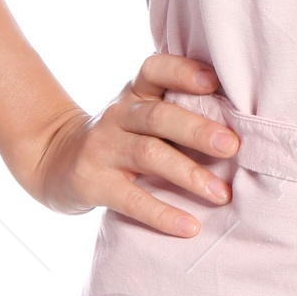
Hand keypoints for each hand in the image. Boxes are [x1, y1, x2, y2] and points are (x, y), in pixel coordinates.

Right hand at [27, 52, 239, 235]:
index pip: (155, 69)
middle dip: (198, 130)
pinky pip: (131, 199)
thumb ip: (175, 110)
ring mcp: (103, 147)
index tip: (214, 81)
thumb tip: (240, 122)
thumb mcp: (139, 113)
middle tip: (233, 145)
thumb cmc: (120, 136)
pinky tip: (189, 226)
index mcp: (135, 92)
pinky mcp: (93, 183)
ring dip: (189, 174)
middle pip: (158, 116)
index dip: (182, 71)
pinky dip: (162, 213)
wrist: (56, 161)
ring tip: (222, 193)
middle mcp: (118, 114)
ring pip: (148, 154)